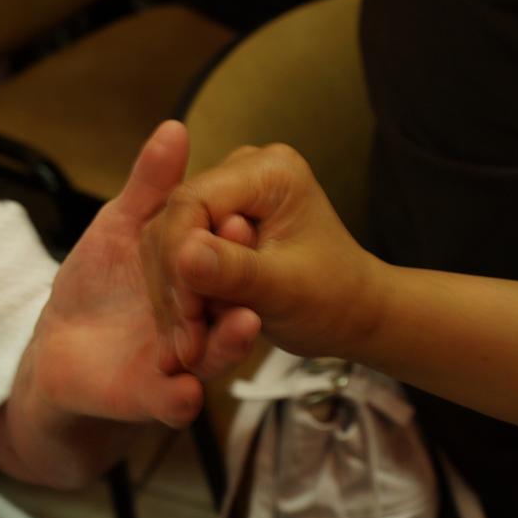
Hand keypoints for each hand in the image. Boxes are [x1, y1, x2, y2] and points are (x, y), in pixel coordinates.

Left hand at [14, 122, 259, 432]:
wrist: (63, 345)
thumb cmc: (99, 281)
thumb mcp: (123, 227)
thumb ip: (150, 188)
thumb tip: (174, 127)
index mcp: (199, 275)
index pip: (223, 255)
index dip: (230, 240)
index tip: (239, 216)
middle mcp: (202, 317)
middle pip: (231, 304)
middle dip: (240, 289)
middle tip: (249, 272)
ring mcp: (182, 360)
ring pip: (214, 354)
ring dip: (229, 343)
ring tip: (244, 326)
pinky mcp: (154, 397)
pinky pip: (173, 401)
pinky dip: (178, 398)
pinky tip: (184, 392)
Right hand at [143, 143, 386, 365]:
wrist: (350, 312)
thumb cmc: (333, 298)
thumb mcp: (287, 289)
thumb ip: (236, 271)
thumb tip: (182, 256)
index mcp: (269, 172)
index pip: (192, 202)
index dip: (176, 256)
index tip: (185, 311)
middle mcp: (242, 172)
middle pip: (174, 221)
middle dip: (174, 283)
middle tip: (185, 341)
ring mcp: (225, 198)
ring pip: (167, 242)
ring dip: (172, 295)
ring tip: (188, 346)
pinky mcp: (214, 224)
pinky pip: (176, 256)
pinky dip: (178, 295)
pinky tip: (187, 333)